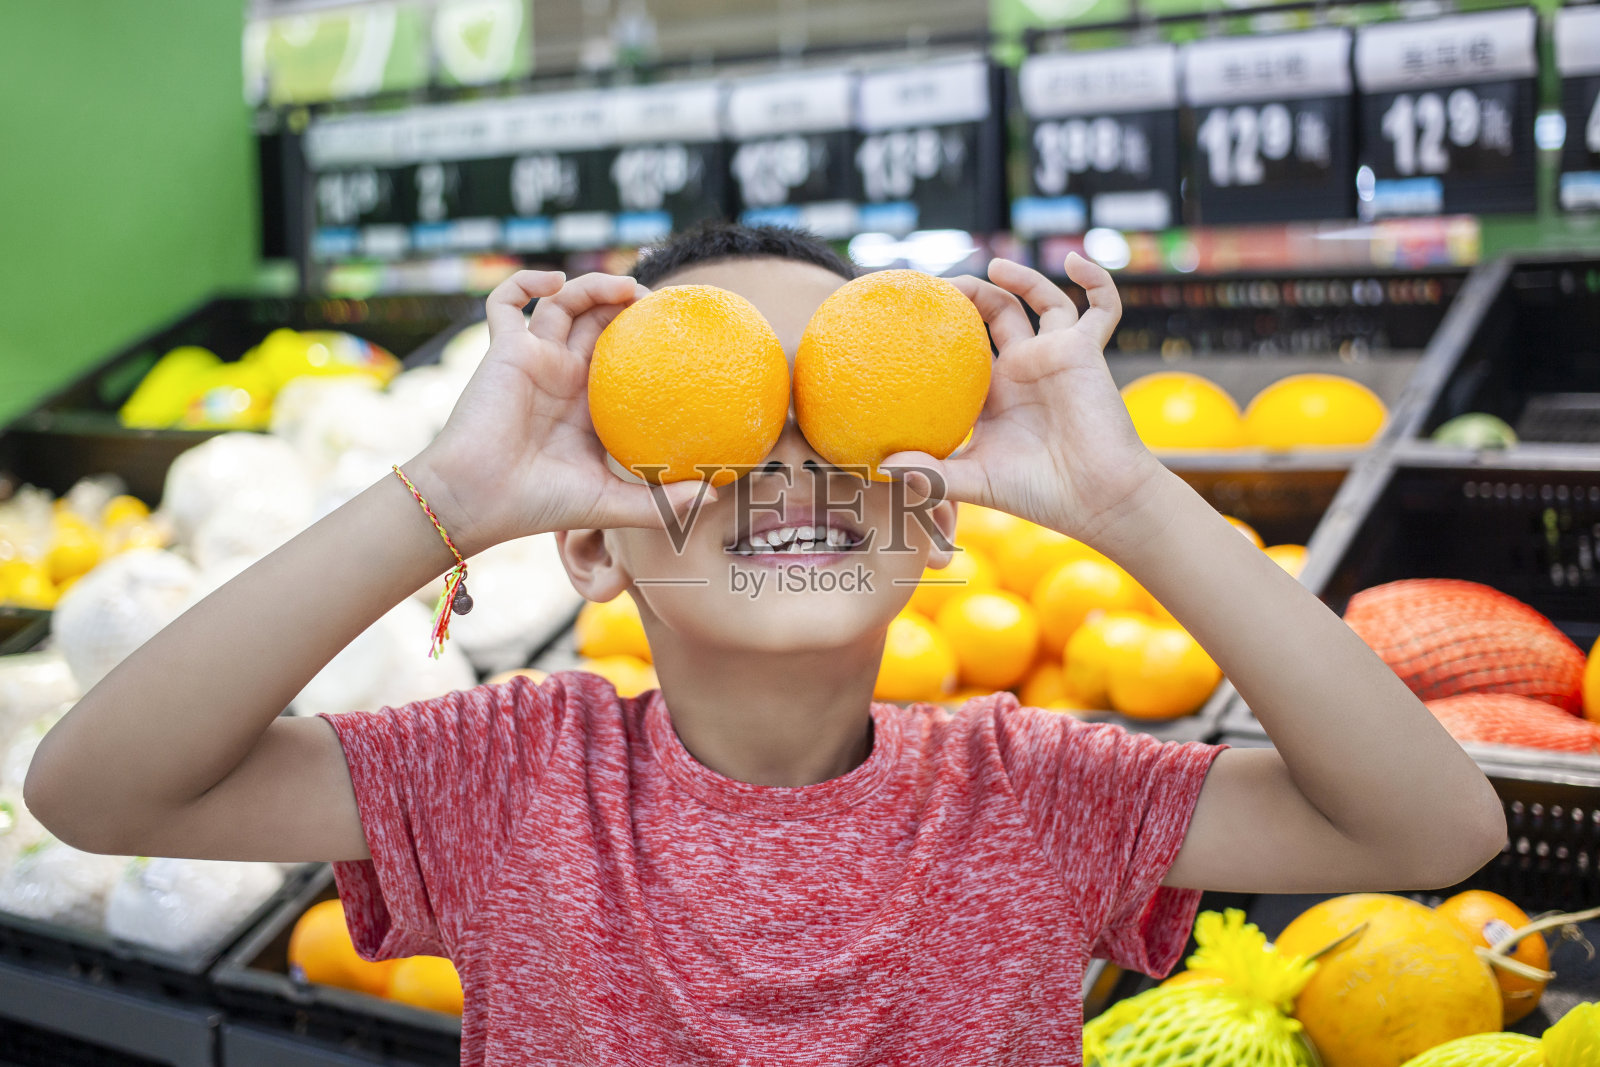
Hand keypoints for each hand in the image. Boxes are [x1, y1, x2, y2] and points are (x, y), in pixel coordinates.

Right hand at [411, 271, 710, 552]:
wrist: (477, 501)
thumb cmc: (538, 504)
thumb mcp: (610, 504)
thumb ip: (659, 502)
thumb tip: (716, 497)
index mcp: (586, 406)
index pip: (622, 362)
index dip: (646, 343)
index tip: (682, 334)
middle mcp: (561, 377)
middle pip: (597, 324)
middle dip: (626, 305)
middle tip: (660, 303)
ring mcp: (532, 360)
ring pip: (563, 304)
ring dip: (593, 287)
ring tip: (627, 288)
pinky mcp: (503, 350)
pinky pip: (505, 302)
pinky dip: (524, 281)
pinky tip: (553, 280)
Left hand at [881, 254, 1166, 550]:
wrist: (1096, 500)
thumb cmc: (1039, 494)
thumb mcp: (975, 482)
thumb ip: (931, 475)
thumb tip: (881, 467)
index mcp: (994, 393)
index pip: (964, 347)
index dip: (943, 327)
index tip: (911, 310)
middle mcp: (1024, 369)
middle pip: (998, 314)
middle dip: (974, 293)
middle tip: (944, 284)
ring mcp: (1056, 356)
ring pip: (1043, 301)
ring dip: (1022, 278)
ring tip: (994, 265)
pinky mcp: (1086, 352)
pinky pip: (1101, 307)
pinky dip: (1096, 280)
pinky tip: (1076, 261)